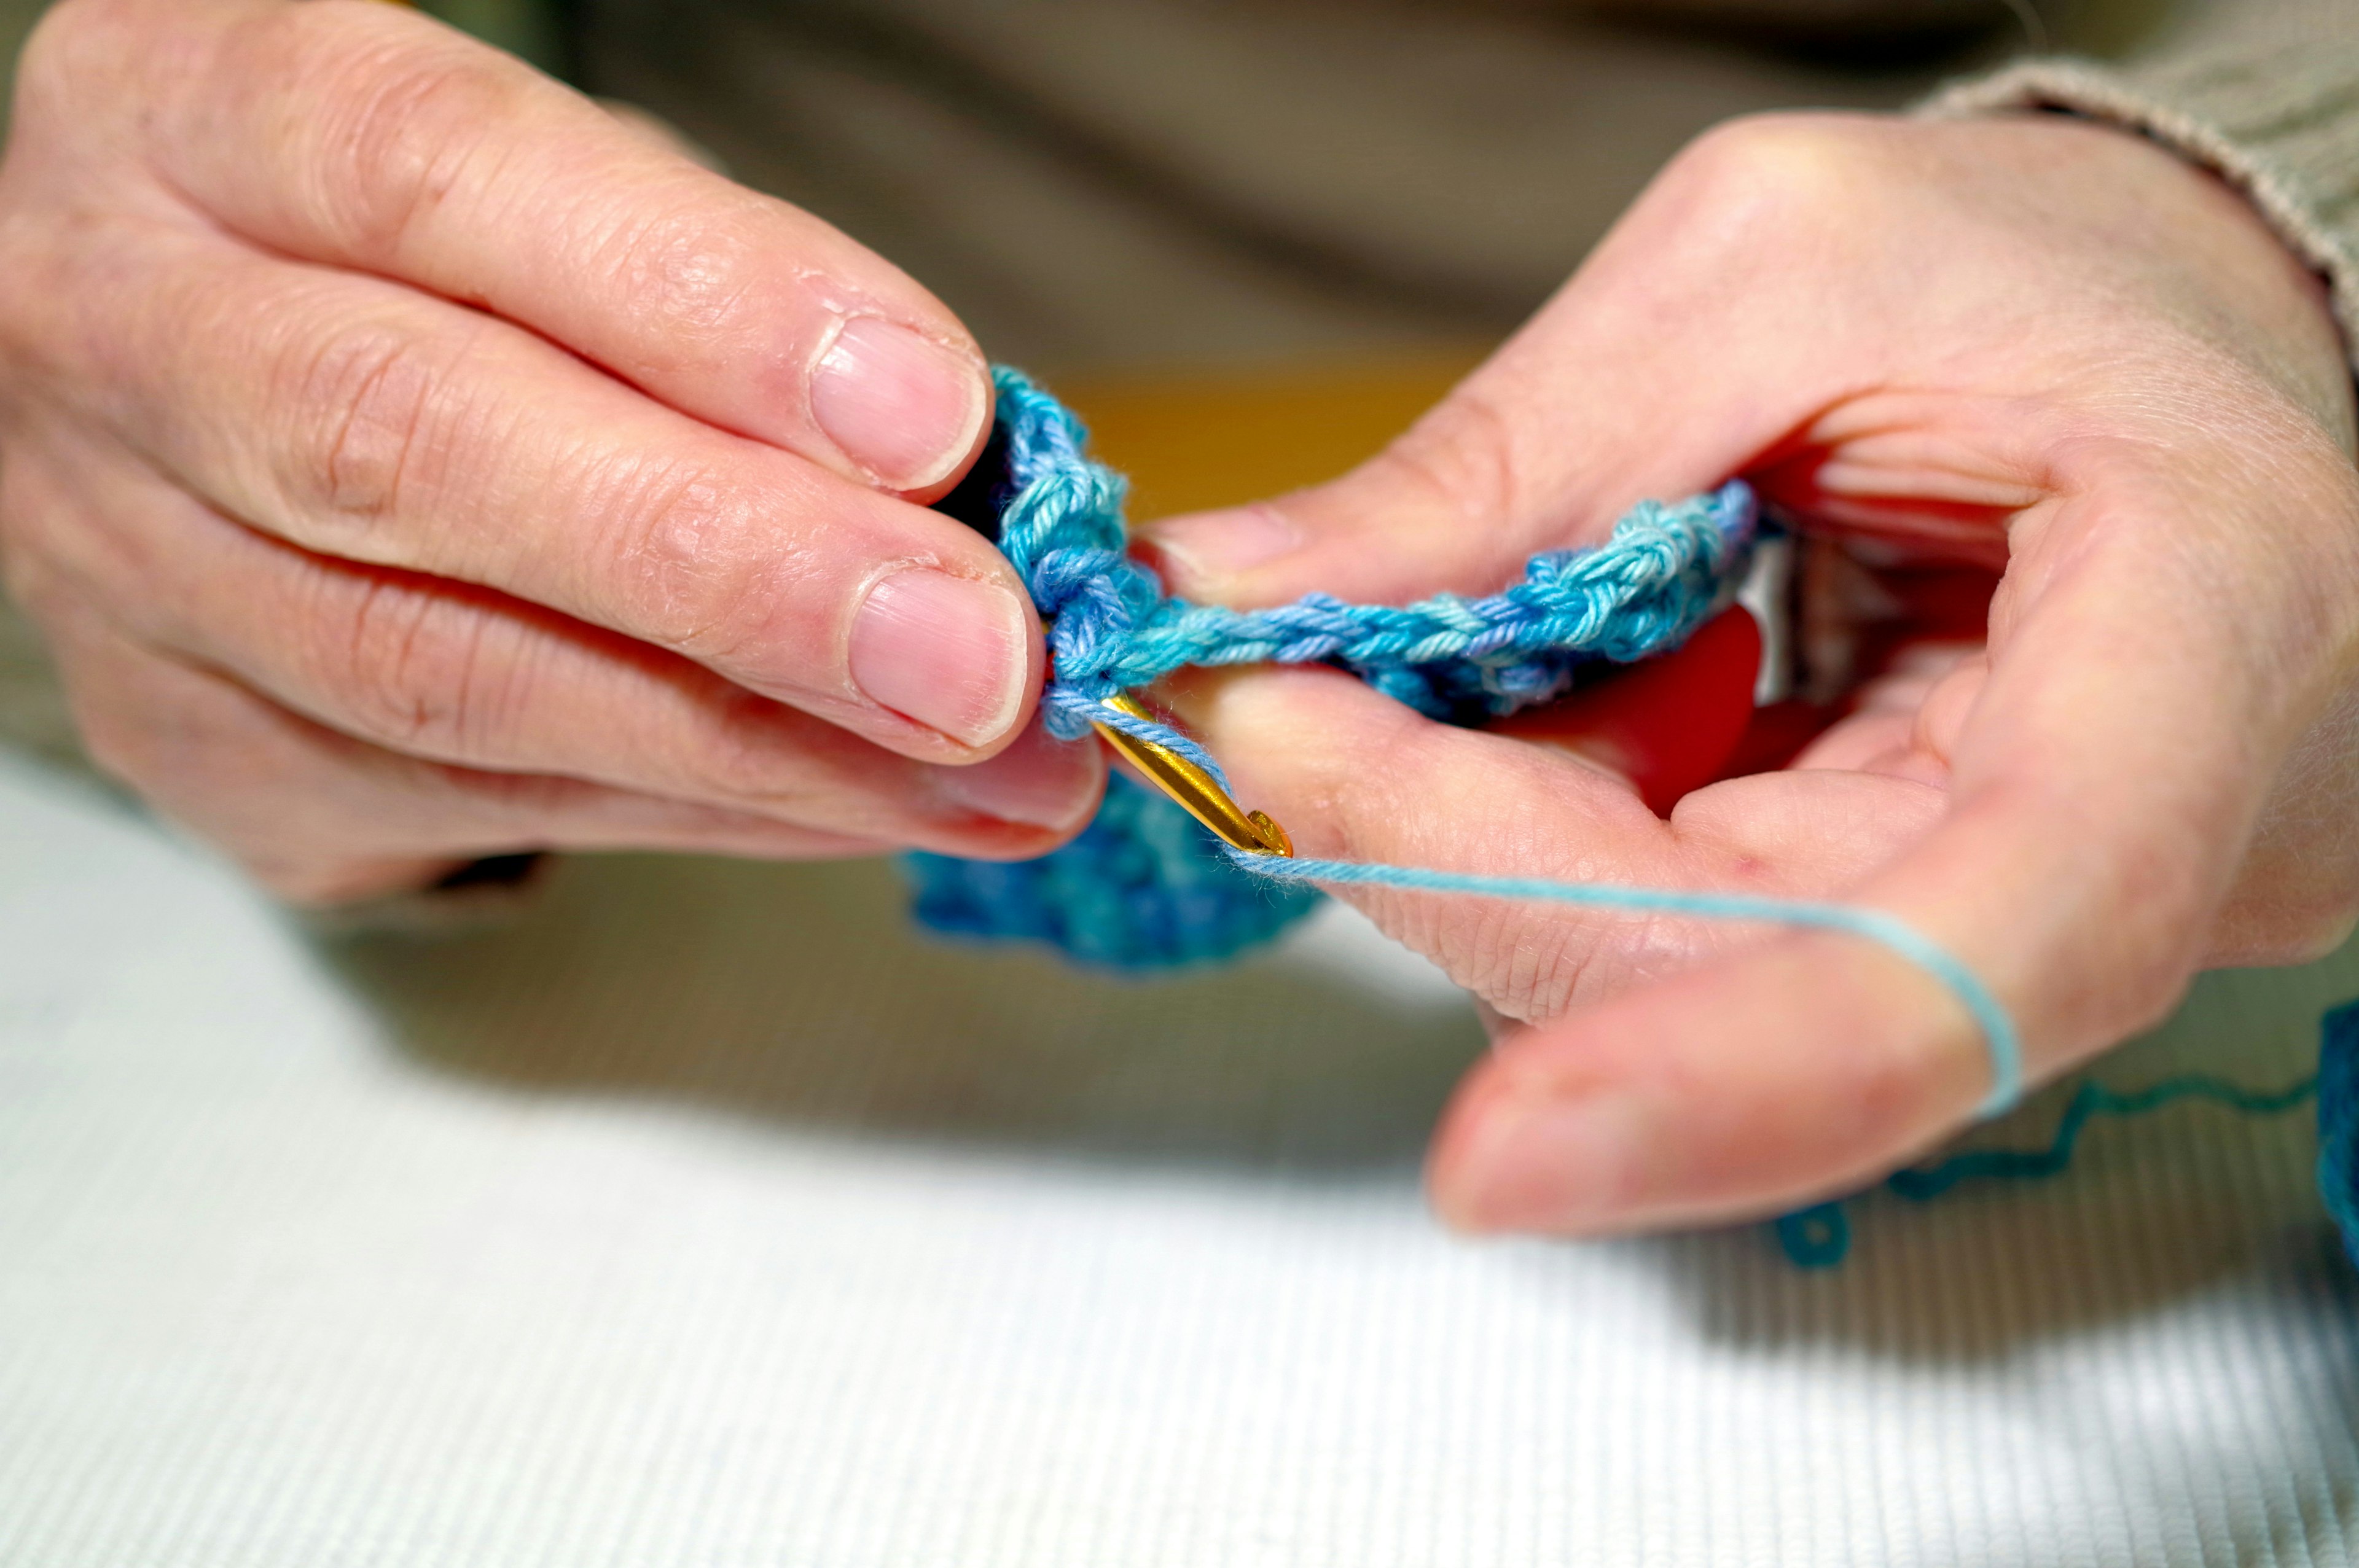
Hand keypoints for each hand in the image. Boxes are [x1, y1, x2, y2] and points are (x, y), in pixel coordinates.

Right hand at [0, 0, 1099, 902]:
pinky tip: (865, 803)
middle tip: (980, 660)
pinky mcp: (198, 748)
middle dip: (738, 571)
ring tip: (990, 771)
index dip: (703, 302)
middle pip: (419, 451)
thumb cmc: (433, 265)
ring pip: (453, 678)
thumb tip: (984, 478)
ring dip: (764, 745)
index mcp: (212, 114)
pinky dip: (708, 809)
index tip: (932, 419)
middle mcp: (129, 334)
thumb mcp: (570, 206)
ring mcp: (132, 568)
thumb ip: (742, 302)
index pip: (443, 176)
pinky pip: (477, 805)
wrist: (182, 392)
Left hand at [1146, 112, 2358, 1233]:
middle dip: (1467, 856)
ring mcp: (2054, 922)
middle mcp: (2166, 853)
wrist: (2178, 315)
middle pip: (1768, 985)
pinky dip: (1576, 824)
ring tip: (1495, 632)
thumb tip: (1231, 600)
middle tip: (1273, 707)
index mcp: (2205, 646)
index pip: (2000, 954)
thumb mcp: (1773, 264)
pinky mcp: (1943, 929)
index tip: (1483, 1157)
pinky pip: (1702, 943)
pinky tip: (1608, 687)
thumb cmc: (2038, 255)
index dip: (1736, 1079)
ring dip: (1509, 824)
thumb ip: (1514, 457)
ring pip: (1698, 980)